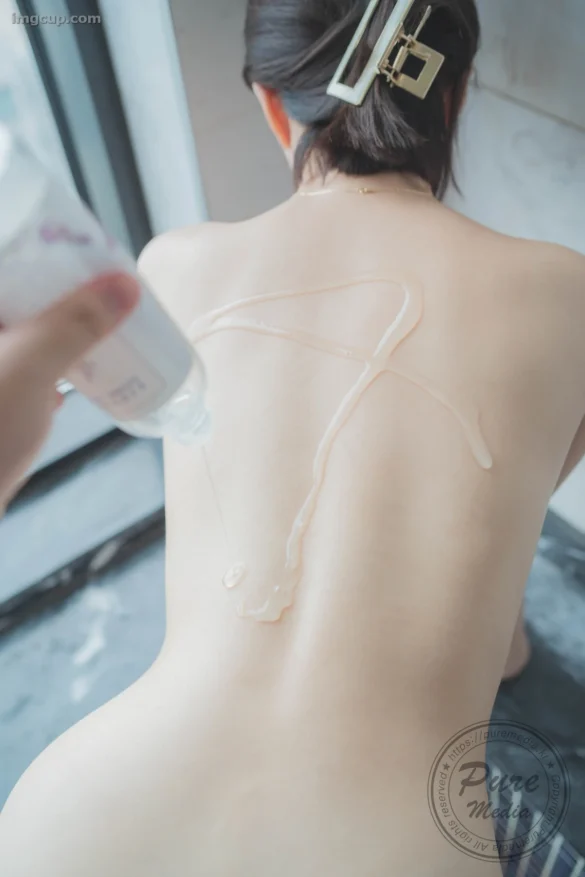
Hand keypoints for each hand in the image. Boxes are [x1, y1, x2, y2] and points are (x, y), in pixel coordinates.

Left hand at [0, 273, 139, 509]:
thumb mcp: (29, 367)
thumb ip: (74, 324)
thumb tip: (125, 284)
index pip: (14, 264)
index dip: (48, 252)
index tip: (89, 252)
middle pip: (23, 298)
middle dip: (63, 292)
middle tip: (108, 289)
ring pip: (27, 334)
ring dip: (63, 329)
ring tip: (106, 324)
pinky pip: (27, 368)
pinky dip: (54, 364)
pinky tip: (80, 372)